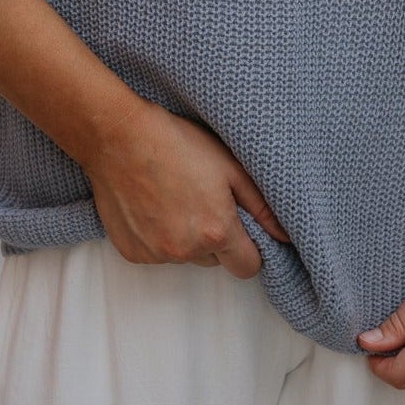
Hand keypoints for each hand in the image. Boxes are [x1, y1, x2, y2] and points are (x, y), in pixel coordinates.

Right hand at [87, 101, 290, 278]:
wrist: (118, 137)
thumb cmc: (176, 143)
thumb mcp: (230, 166)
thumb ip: (262, 206)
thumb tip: (286, 235)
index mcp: (216, 233)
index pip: (248, 267)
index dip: (249, 249)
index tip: (241, 228)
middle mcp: (185, 251)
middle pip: (215, 261)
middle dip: (215, 239)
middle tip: (203, 201)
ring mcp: (155, 254)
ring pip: (184, 256)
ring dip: (185, 237)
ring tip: (175, 197)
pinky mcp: (131, 252)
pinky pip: (156, 253)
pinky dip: (158, 236)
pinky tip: (153, 205)